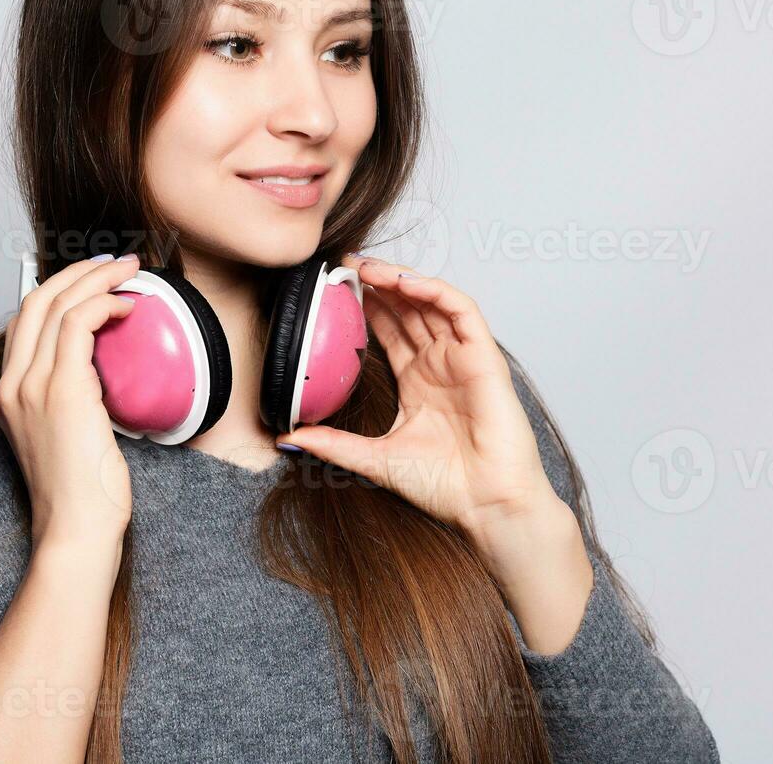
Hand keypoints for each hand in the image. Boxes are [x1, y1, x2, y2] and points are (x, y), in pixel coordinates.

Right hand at [0, 254, 139, 547]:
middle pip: (36, 301)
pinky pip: (79, 324)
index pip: (24, 322)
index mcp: (10, 395)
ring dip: (97, 278)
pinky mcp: (62, 389)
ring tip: (130, 271)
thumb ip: (72, 401)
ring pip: (58, 304)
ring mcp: (32, 385)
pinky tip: (129, 307)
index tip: (92, 282)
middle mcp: (13, 385)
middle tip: (115, 264)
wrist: (75, 530)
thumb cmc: (81, 495)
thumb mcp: (67, 438)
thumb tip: (102, 373)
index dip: (57, 292)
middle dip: (77, 273)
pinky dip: (105, 304)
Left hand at [282, 254, 592, 650]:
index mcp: (418, 382)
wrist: (485, 506)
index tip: (336, 288)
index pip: (390, 331)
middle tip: (346, 266)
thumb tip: (286, 437)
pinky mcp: (484, 358)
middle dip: (379, 284)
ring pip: (432, 301)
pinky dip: (435, 290)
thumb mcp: (372, 459)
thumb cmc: (444, 486)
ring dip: (402, 279)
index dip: (367, 306)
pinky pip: (462, 310)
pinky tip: (405, 283)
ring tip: (368, 267)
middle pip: (408, 309)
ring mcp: (462, 358)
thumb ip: (332, 444)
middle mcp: (440, 364)